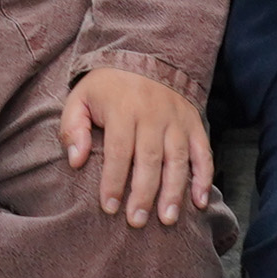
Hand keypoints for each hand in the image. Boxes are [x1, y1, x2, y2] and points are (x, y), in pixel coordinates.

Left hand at [61, 65, 213, 228]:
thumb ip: (72, 128)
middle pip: (150, 159)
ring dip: (174, 191)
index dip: (114, 182)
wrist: (145, 56)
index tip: (109, 207)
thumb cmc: (107, 86)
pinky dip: (204, 177)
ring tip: (167, 218)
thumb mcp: (80, 98)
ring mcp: (176, 119)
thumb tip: (76, 161)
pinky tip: (199, 202)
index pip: (119, 151)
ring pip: (177, 159)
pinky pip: (203, 152)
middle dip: (144, 193)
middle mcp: (153, 114)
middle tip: (137, 221)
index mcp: (123, 108)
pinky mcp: (194, 123)